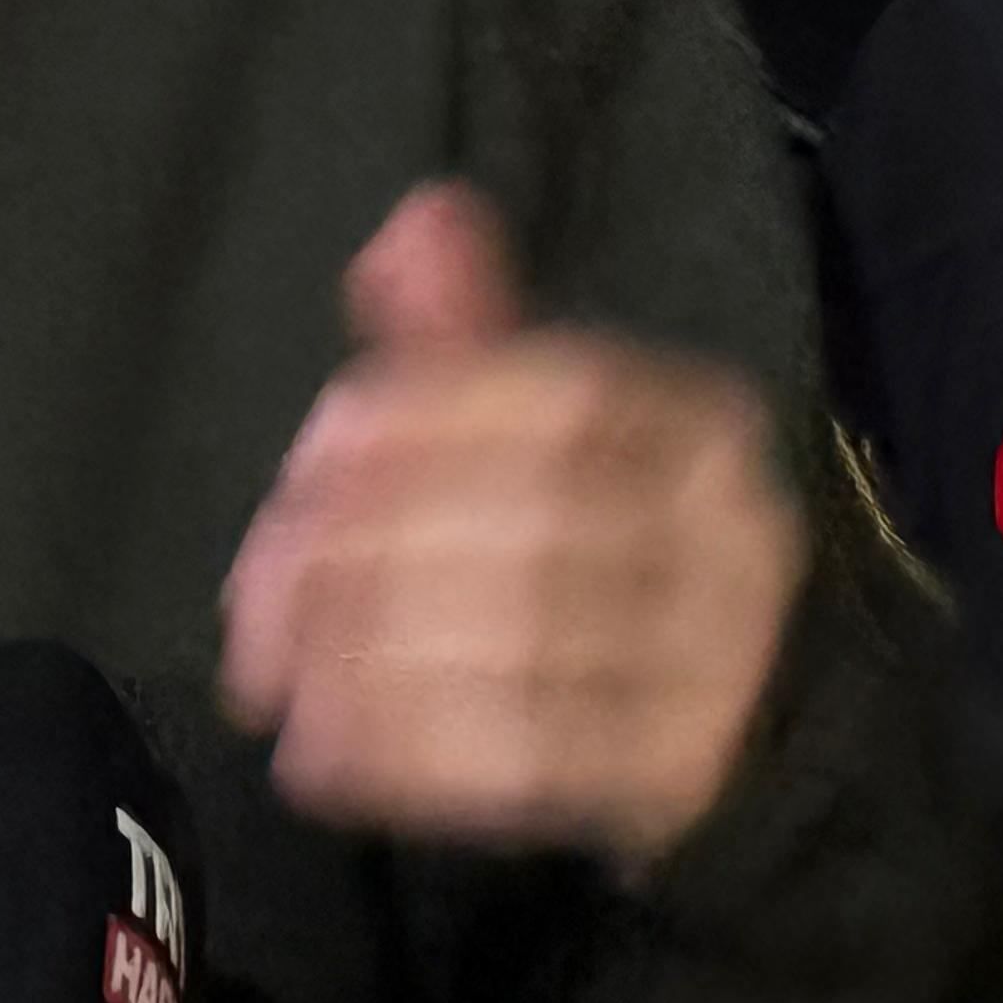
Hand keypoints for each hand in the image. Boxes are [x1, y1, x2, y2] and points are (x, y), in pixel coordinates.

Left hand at [219, 180, 806, 868]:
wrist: (747, 723)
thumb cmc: (611, 552)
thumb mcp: (549, 433)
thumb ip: (469, 338)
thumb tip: (413, 222)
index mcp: (703, 428)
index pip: (563, 396)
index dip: (418, 416)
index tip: (308, 461)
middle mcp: (734, 538)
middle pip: (530, 522)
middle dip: (364, 552)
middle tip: (255, 593)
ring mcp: (723, 667)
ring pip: (523, 643)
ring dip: (366, 658)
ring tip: (271, 675)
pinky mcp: (684, 780)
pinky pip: (528, 761)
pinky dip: (403, 753)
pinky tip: (316, 753)